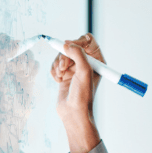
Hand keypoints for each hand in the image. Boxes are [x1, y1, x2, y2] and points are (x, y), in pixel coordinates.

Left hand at [0, 33, 38, 152]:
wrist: (13, 112)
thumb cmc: (2, 94)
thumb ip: (3, 53)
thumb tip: (15, 43)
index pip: (2, 39)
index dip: (9, 41)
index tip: (13, 50)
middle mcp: (7, 61)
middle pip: (18, 44)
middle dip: (20, 54)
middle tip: (17, 67)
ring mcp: (19, 67)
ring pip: (28, 54)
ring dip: (27, 63)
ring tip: (22, 76)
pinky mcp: (29, 74)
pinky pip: (36, 63)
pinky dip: (33, 70)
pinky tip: (28, 79)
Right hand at [50, 33, 103, 152]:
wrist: (73, 112)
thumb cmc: (83, 96)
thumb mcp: (84, 72)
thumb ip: (78, 54)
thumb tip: (68, 44)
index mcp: (97, 61)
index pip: (88, 40)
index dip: (77, 41)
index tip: (69, 47)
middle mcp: (86, 63)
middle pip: (71, 46)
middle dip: (64, 56)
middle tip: (63, 67)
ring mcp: (75, 68)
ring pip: (61, 55)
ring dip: (58, 64)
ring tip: (61, 76)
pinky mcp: (65, 74)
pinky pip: (55, 64)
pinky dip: (54, 70)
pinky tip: (58, 80)